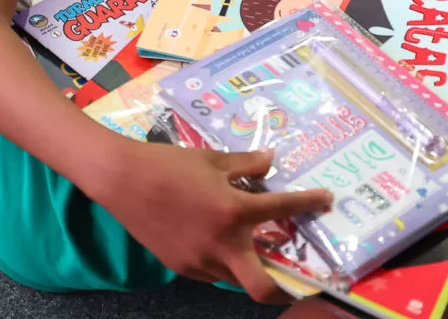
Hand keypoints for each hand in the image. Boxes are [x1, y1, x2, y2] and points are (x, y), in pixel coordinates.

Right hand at [97, 143, 332, 303]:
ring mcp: (199, 261)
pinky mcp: (180, 267)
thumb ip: (246, 164)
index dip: (310, 202)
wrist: (122, 179)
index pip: (283, 209)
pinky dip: (220, 261)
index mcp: (233, 211)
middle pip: (261, 287)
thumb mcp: (212, 159)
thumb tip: (271, 161)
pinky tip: (215, 242)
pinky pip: (210, 272)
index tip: (326, 200)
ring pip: (234, 279)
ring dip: (247, 267)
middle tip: (295, 274)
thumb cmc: (168, 164)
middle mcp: (221, 244)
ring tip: (249, 249)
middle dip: (283, 288)